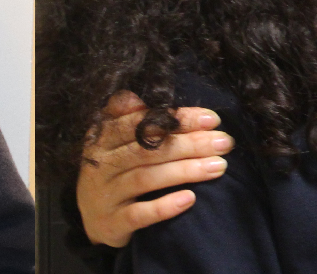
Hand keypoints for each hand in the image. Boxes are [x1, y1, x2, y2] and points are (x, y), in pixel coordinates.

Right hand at [77, 91, 231, 246]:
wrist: (92, 220)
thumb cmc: (115, 173)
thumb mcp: (116, 143)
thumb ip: (130, 118)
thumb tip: (137, 95)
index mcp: (104, 138)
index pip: (141, 122)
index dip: (177, 119)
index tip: (211, 119)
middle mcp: (101, 163)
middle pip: (147, 149)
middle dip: (189, 144)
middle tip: (224, 142)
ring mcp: (105, 194)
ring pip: (146, 178)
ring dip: (185, 171)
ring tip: (219, 166)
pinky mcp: (112, 222)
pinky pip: (140, 214)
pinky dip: (164, 207)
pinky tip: (190, 199)